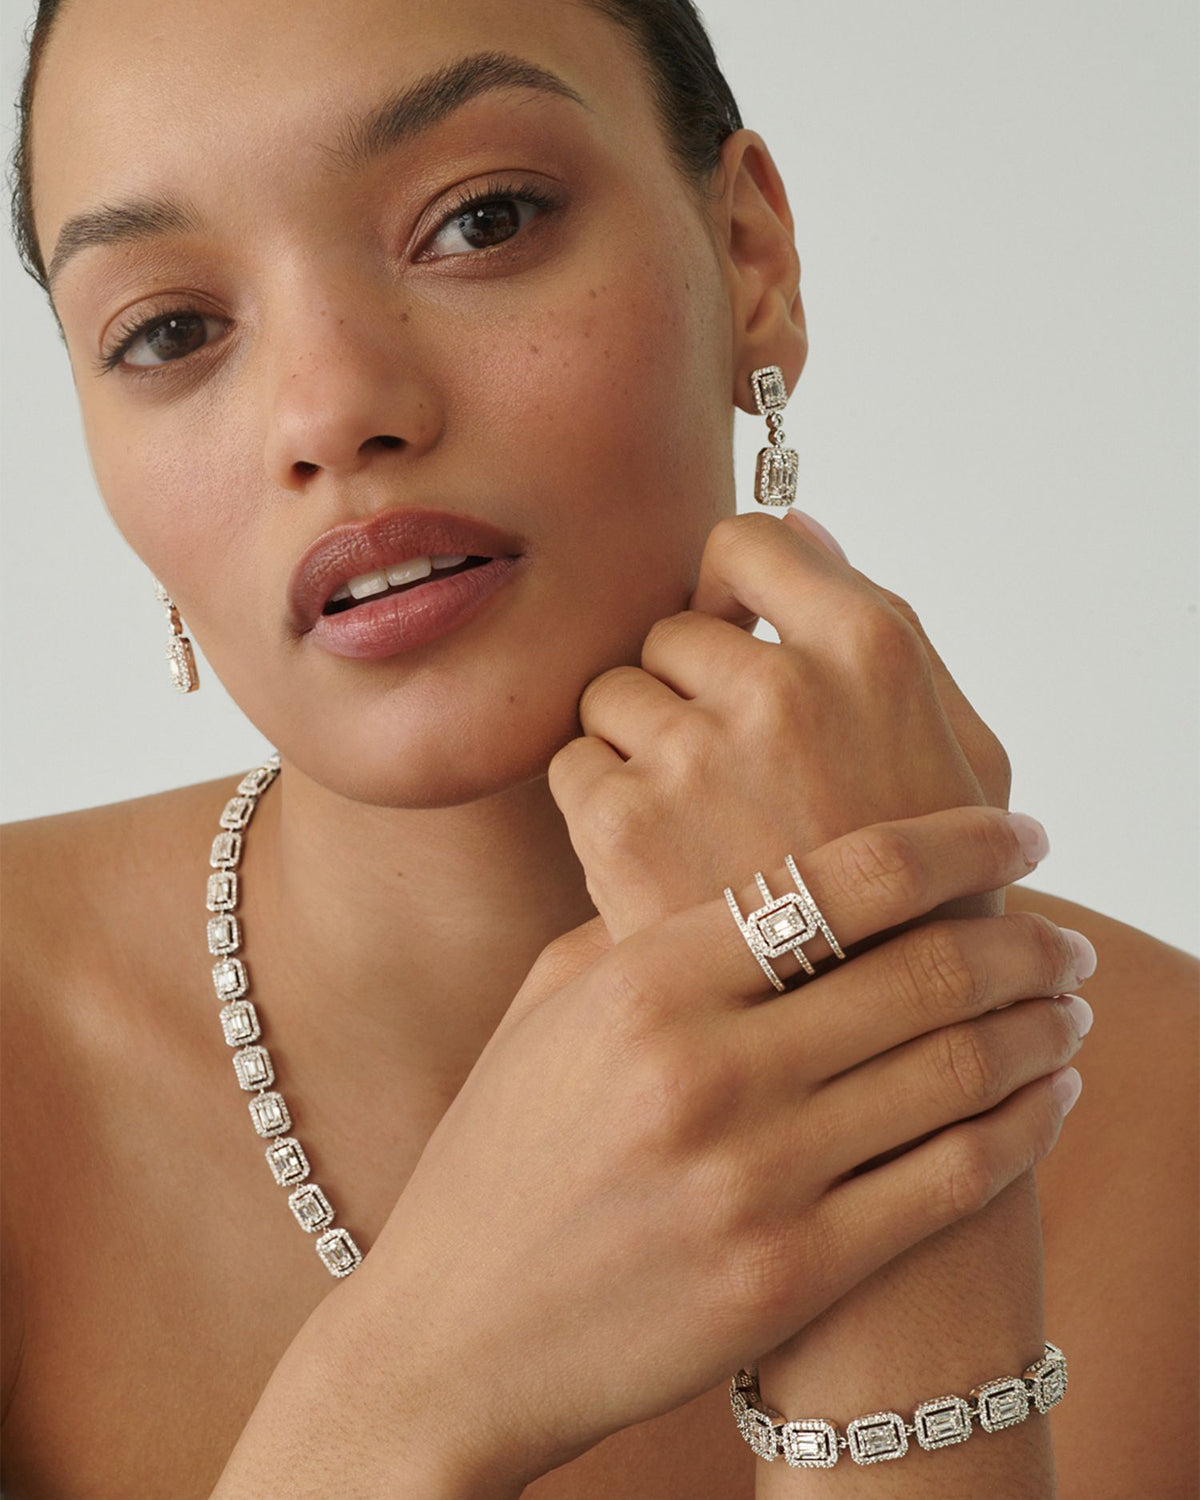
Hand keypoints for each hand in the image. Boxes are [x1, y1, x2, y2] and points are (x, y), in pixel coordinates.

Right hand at [323, 808, 1084, 1492]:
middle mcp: (707, 1071)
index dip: (958, 842)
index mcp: (646, 981)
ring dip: (1043, 1026)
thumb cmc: (504, 1155)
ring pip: (959, 1071)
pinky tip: (1051, 1095)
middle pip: (926, 970)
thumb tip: (775, 870)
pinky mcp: (790, 1275)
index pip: (848, 876)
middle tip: (1063, 931)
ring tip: (1069, 1003)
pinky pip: (952, 1179)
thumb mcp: (552, 1007)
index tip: (1016, 830)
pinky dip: (1026, 1126)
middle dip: (1026, 938)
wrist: (457, 1337)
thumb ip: (653, 924)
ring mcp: (754, 1180)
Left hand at [548, 510, 1011, 943]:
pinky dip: (600, 803)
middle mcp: (780, 686)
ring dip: (642, 747)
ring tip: (700, 825)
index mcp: (871, 647)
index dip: (733, 592)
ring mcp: (696, 754)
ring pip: (614, 694)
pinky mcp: (623, 823)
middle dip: (692, 691)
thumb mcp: (961, 745)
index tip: (740, 642)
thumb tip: (798, 523)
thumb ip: (887, 621)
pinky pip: (572, 761)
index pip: (747, 541)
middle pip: (671, 630)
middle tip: (734, 778)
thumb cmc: (929, 882)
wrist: (876, 1035)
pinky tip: (657, 856)